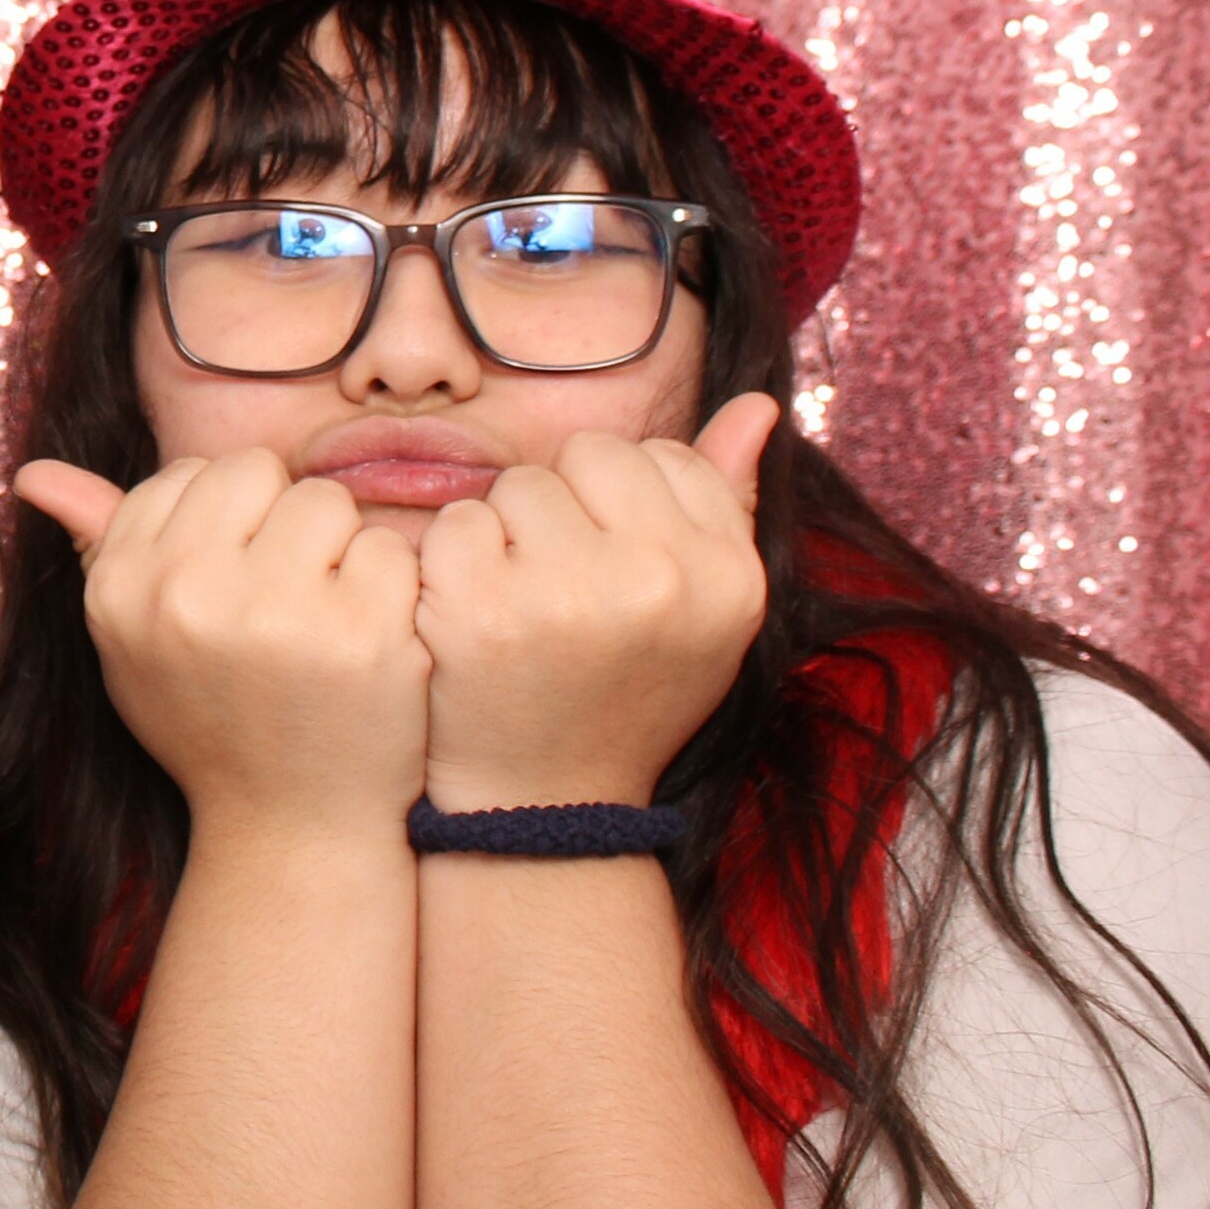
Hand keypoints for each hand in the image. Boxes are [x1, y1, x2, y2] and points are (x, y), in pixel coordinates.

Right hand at [16, 451, 428, 843]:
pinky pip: (388, 548)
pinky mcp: (360, 634)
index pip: (189, 474)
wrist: (287, 827)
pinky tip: (364, 645)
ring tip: (321, 620)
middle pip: (258, 472)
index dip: (224, 523)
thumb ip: (96, 542)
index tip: (228, 589)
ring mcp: (275, 612)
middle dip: (278, 523)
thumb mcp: (132, 637)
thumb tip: (33, 472)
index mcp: (123, 586)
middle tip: (280, 601)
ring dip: (338, 551)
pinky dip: (389, 591)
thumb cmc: (209, 716)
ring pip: (326, 501)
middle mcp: (187, 592)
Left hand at [409, 393, 776, 811]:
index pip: (660, 456)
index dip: (620, 509)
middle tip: (565, 594)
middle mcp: (661, 580)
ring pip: (517, 484)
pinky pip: (456, 522)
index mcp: (728, 576)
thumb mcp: (702, 609)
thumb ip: (726, 499)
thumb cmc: (622, 687)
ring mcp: (571, 595)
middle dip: (565, 508)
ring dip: (507, 535)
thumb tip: (757, 404)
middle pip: (587, 454)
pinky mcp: (484, 610)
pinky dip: (451, 565)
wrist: (545, 804)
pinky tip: (473, 623)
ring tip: (524, 611)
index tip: (616, 578)